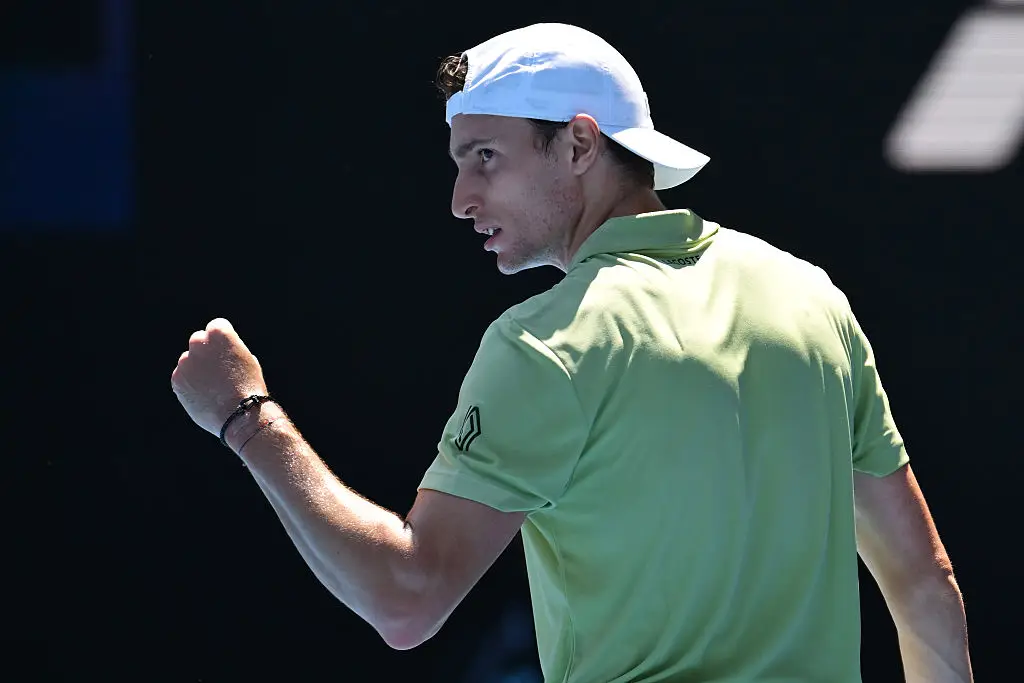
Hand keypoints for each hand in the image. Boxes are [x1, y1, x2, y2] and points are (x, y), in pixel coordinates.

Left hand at [171, 318, 268, 436]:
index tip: (227, 353)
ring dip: (197, 369)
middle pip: (198, 340)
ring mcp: (186, 361)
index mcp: (219, 333)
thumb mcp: (246, 359)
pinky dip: (190, 385)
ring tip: (213, 388)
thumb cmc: (249, 386)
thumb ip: (229, 350)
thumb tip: (219, 351)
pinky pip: (182, 378)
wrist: (240, 413)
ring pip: (189, 361)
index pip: (216, 327)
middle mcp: (199, 343)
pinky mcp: (177, 379)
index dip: (223, 341)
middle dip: (205, 351)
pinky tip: (205, 396)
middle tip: (217, 369)